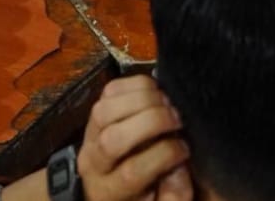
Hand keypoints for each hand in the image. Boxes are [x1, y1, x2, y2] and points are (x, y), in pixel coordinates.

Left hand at [78, 75, 191, 200]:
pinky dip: (135, 85)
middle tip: (178, 119)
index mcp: (110, 191)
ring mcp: (90, 134)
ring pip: (105, 111)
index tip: (184, 148)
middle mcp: (94, 162)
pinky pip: (109, 91)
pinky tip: (155, 92)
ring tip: (167, 103)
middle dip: (152, 122)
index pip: (132, 172)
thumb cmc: (137, 194)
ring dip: (142, 100)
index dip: (164, 155)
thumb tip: (183, 167)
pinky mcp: (95, 111)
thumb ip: (173, 194)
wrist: (102, 185)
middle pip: (113, 139)